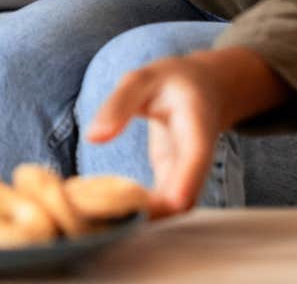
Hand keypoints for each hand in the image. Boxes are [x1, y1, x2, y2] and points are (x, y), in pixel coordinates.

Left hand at [85, 47, 290, 218]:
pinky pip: (158, 206)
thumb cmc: (171, 81)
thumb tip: (93, 138)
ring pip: (170, 210)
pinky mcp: (172, 183)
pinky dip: (135, 210)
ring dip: (138, 217)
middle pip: (182, 199)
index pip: (196, 161)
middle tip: (97, 214)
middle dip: (148, 214)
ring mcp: (185, 176)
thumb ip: (119, 104)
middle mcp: (196, 161)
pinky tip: (104, 206)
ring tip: (94, 212)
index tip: (155, 206)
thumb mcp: (142, 79)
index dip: (181, 186)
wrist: (204, 90)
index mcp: (196, 128)